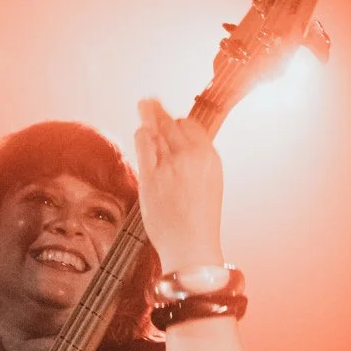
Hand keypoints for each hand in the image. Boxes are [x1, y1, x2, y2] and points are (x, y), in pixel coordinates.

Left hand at [134, 99, 224, 273]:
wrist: (192, 249)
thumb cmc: (199, 221)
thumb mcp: (210, 183)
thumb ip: (198, 160)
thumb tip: (181, 141)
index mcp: (209, 157)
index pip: (191, 125)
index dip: (179, 123)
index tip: (171, 122)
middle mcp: (191, 157)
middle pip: (170, 123)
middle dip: (157, 111)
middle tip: (147, 101)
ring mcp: (170, 166)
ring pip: (155, 129)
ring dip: (148, 119)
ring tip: (143, 107)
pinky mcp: (151, 177)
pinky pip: (143, 143)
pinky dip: (141, 136)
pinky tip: (141, 135)